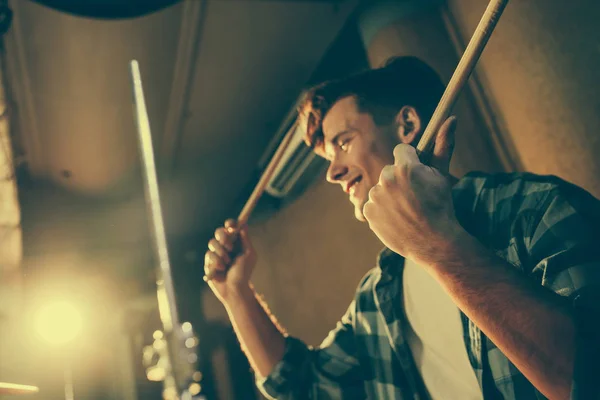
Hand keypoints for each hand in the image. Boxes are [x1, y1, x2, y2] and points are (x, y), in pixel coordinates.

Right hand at [204, 219, 256, 303]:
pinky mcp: (209, 261)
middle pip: (219, 231)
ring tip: (227, 263)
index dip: (230, 224)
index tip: (232, 226)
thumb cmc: (244, 272)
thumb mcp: (249, 255)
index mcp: (236, 242)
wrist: (234, 289)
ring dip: (221, 253)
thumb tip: (243, 225)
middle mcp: (225, 246)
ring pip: (212, 242)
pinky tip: (221, 269)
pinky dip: (216, 262)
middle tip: (229, 246)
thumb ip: (246, 240)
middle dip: (223, 237)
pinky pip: (209, 254)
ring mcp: (216, 253)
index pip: (231, 228)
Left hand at [363, 116, 463, 265]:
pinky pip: (373, 204)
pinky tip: (396, 218)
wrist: (433, 242)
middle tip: (415, 196)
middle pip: (390, 170)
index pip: (401, 151)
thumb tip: (451, 119)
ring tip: (406, 209)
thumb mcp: (442, 175)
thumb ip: (443, 145)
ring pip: (381, 188)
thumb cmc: (441, 206)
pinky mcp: (368, 212)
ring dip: (390, 195)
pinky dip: (382, 210)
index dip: (411, 162)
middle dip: (400, 179)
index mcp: (405, 166)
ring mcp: (375, 196)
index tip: (417, 174)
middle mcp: (387, 179)